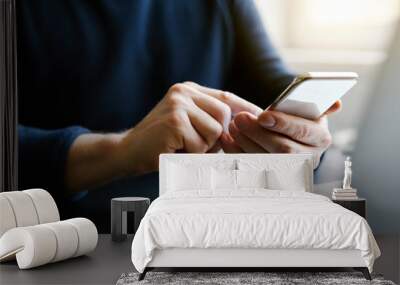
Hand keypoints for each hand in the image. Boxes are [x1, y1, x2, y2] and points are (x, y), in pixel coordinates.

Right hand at [66, 82, 259, 191]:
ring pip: (215, 131)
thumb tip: (244, 125)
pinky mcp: (175, 121)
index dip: (246, 109)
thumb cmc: (160, 142)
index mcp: (188, 90)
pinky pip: (201, 145)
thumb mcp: (186, 123)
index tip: (263, 118)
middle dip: (216, 137)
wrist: (127, 152)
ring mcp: (178, 105)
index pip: (226, 97)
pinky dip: (191, 154)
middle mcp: (184, 92)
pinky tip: (173, 150)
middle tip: (194, 145)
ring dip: (202, 147)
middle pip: (224, 115)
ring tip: (181, 147)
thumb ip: (208, 119)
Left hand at [221, 101, 341, 167]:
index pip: (304, 131)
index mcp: (320, 137)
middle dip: (259, 133)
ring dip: (245, 142)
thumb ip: (319, 103)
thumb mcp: (310, 108)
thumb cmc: (298, 117)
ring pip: (265, 160)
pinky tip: (228, 139)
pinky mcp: (270, 175)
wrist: (289, 135)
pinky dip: (237, 153)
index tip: (264, 115)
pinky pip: (251, 167)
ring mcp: (289, 169)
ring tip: (234, 126)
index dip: (283, 124)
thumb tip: (336, 103)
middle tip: (240, 119)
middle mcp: (308, 157)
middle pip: (283, 149)